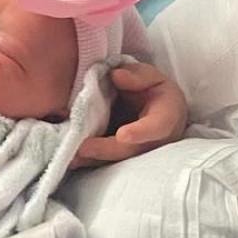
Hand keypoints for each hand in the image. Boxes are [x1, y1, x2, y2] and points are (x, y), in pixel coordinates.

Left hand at [73, 63, 187, 167]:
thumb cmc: (153, 91)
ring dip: (93, 160)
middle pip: (132, 150)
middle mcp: (155, 142)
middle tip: (83, 148)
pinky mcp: (121, 157)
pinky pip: (106, 161)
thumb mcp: (151, 77)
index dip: (141, 133)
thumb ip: (138, 76)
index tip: (123, 135)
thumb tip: (117, 76)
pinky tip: (70, 158)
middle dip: (107, 150)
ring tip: (72, 157)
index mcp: (167, 118)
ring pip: (117, 160)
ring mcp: (137, 153)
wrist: (153, 108)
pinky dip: (88, 161)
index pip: (158, 127)